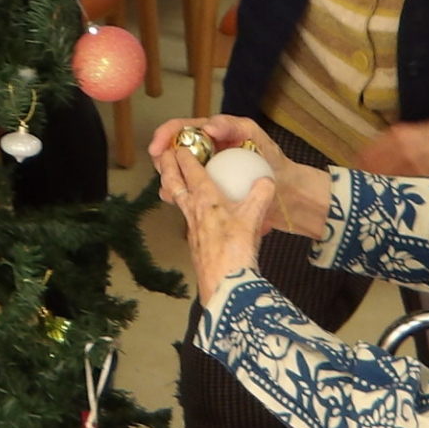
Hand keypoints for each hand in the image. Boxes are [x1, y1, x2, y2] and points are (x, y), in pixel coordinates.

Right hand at [148, 115, 331, 237]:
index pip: (181, 129)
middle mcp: (204, 153)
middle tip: (162, 169)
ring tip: (169, 187)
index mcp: (211, 136)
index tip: (157, 147)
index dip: (165, 135)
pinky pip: (186, 193)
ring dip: (167, 178)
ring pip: (175, 173)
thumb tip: (209, 126)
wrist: (286, 193)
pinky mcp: (208, 194)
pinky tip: (176, 200)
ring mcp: (205, 174)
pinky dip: (177, 195)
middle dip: (162, 158)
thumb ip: (233, 126)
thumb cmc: (271, 160)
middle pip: (172, 151)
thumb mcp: (254, 136)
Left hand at [159, 144, 275, 301]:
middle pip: (174, 183)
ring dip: (171, 185)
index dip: (184, 155)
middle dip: (167, 167)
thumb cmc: (236, 250)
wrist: (224, 284)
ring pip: (176, 200)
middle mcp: (193, 210)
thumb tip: (268, 179)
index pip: (191, 171)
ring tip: (170, 178)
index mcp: (206, 199)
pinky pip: (186, 217)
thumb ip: (260, 196)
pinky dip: (185, 207)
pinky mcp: (194, 242)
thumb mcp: (253, 219)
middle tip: (161, 155)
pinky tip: (193, 211)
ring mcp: (191, 227)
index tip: (179, 144)